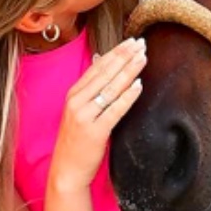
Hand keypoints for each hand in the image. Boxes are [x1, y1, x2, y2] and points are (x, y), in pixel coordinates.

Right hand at [49, 37, 146, 190]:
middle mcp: (76, 101)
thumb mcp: (79, 110)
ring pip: (111, 88)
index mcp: (73, 94)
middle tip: (141, 43)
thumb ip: (91, 88)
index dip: (116, 53)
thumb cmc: (77, 140)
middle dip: (125, 56)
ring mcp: (84, 116)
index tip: (131, 41)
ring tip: (143, 58)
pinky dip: (127, 96)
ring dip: (129, 71)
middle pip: (105, 74)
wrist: (67, 169)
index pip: (97, 67)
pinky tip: (139, 85)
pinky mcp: (95, 131)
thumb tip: (102, 60)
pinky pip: (114, 109)